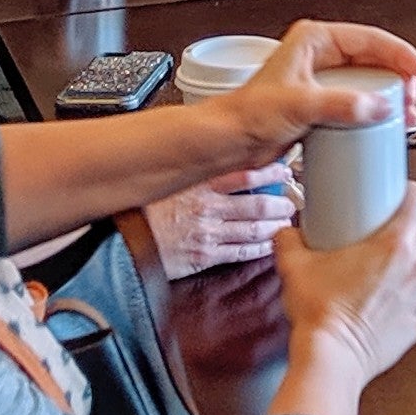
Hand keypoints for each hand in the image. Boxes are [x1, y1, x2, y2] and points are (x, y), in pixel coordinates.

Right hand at [147, 163, 297, 276]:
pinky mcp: (205, 256)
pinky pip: (240, 252)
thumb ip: (194, 171)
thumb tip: (217, 158)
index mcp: (200, 184)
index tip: (284, 169)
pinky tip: (269, 244)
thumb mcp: (168, 179)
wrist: (122, 240)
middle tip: (293, 200)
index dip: (270, 172)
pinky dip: (259, 248)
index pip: (246, 174)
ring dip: (275, 226)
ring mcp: (209, 234)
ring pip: (254, 229)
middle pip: (257, 204)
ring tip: (287, 221)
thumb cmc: (141, 208)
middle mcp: (209, 208)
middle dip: (280, 203)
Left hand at [220, 18, 415, 166]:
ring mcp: (321, 81)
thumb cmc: (248, 114)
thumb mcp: (299, 105)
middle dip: (398, 79)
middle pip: (374, 60)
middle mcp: (319, 57)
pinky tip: (380, 126)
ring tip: (402, 115)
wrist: (229, 141)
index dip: (401, 55)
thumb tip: (377, 105)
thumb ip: (341, 104)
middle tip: (411, 99)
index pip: (370, 39)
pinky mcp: (320, 104)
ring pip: (368, 82)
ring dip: (388, 97)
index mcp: (314, 41)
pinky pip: (356, 103)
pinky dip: (373, 113)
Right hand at [273, 183, 415, 381]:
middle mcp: (415, 267)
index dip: (411, 193)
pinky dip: (405, 294)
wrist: (331, 359)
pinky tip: (382, 296)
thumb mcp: (296, 265)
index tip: (397, 196)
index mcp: (395, 244)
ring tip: (380, 267)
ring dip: (407, 262)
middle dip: (405, 229)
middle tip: (379, 233)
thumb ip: (289, 238)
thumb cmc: (322, 315)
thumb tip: (288, 232)